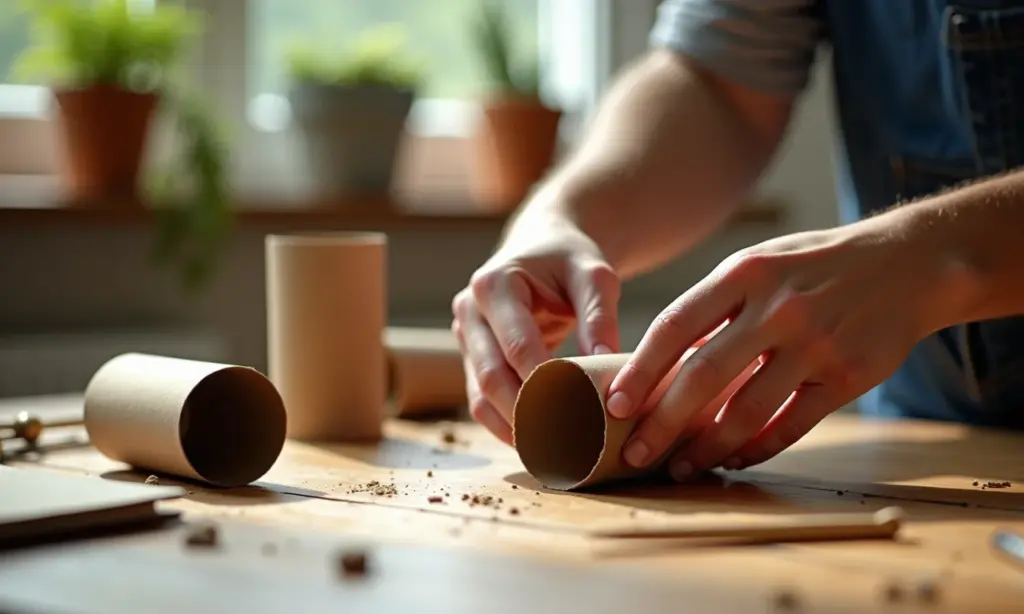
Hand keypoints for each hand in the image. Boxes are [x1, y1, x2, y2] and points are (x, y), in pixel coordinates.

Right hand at [451, 208, 621, 444]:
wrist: (542, 248)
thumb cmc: (570, 259)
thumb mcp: (595, 275)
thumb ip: (600, 316)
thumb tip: (608, 363)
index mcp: (493, 284)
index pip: (517, 346)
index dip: (544, 385)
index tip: (579, 416)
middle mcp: (469, 312)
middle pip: (491, 376)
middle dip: (526, 414)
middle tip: (566, 446)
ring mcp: (466, 338)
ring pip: (480, 396)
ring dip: (512, 428)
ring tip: (551, 455)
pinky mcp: (472, 359)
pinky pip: (482, 400)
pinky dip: (506, 425)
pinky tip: (537, 444)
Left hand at [605, 213, 950, 479]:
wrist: (909, 262)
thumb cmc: (816, 265)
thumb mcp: (760, 263)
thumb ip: (714, 304)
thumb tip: (657, 360)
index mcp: (744, 273)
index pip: (675, 327)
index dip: (640, 372)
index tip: (613, 405)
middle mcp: (776, 308)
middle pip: (703, 376)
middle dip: (662, 423)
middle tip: (633, 453)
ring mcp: (814, 344)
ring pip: (746, 411)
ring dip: (706, 448)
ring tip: (680, 467)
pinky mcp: (847, 377)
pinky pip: (791, 425)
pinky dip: (757, 449)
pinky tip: (734, 460)